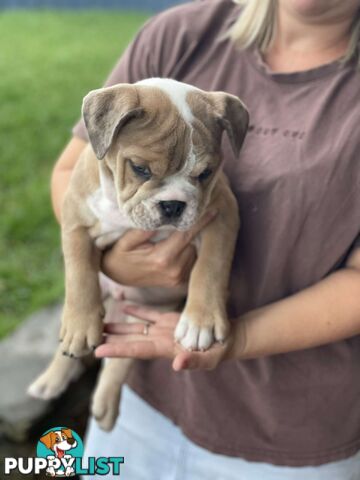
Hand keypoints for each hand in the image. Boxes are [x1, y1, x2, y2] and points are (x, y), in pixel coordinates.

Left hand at [95, 305, 232, 370]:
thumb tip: (177, 364)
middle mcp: (160, 340)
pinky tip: (124, 304)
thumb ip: (194, 361)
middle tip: (89, 337)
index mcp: (165, 349)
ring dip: (119, 325)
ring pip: (136, 327)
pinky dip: (137, 310)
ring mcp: (164, 330)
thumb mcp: (210, 358)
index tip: (97, 351)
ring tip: (101, 322)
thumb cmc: (220, 351)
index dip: (117, 350)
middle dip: (110, 339)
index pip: (136, 350)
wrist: (227, 339)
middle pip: (130, 340)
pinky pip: (150, 314)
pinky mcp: (170, 320)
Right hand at [101, 210, 216, 287]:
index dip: (201, 221)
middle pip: (193, 243)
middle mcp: (174, 270)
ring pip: (194, 252)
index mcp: (162, 258)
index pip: (186, 235)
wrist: (115, 275)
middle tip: (187, 218)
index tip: (214, 210)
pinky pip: (191, 261)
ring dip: (190, 243)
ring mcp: (177, 278)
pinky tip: (177, 248)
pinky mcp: (178, 282)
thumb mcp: (126, 240)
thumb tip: (162, 216)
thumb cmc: (120, 255)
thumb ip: (143, 230)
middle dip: (193, 230)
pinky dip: (187, 252)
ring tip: (177, 235)